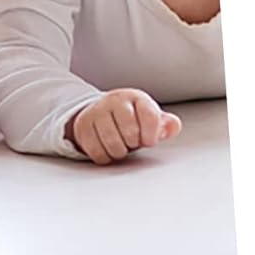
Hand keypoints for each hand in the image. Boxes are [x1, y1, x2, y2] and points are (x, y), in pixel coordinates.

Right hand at [66, 90, 181, 163]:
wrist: (101, 114)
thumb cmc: (132, 119)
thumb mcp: (151, 119)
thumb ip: (167, 124)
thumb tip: (172, 126)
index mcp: (135, 97)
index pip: (149, 116)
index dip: (151, 135)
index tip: (149, 141)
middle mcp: (114, 101)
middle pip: (130, 131)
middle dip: (134, 143)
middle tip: (132, 141)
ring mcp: (96, 112)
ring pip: (112, 142)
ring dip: (120, 152)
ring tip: (121, 146)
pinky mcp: (82, 125)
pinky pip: (96, 150)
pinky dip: (105, 156)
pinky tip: (108, 149)